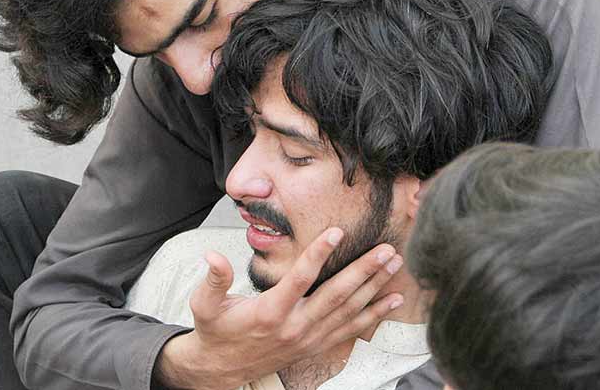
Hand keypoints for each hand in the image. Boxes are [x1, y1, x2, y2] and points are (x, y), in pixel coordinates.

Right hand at [154, 227, 403, 389]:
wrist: (222, 368)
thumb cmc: (216, 330)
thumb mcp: (205, 304)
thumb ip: (213, 279)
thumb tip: (212, 256)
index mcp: (270, 313)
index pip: (299, 280)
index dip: (318, 254)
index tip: (337, 232)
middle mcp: (295, 327)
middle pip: (336, 295)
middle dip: (364, 271)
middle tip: (386, 250)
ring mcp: (310, 338)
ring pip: (349, 310)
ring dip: (375, 287)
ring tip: (395, 265)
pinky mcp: (318, 345)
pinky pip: (353, 328)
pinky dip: (375, 314)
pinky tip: (394, 299)